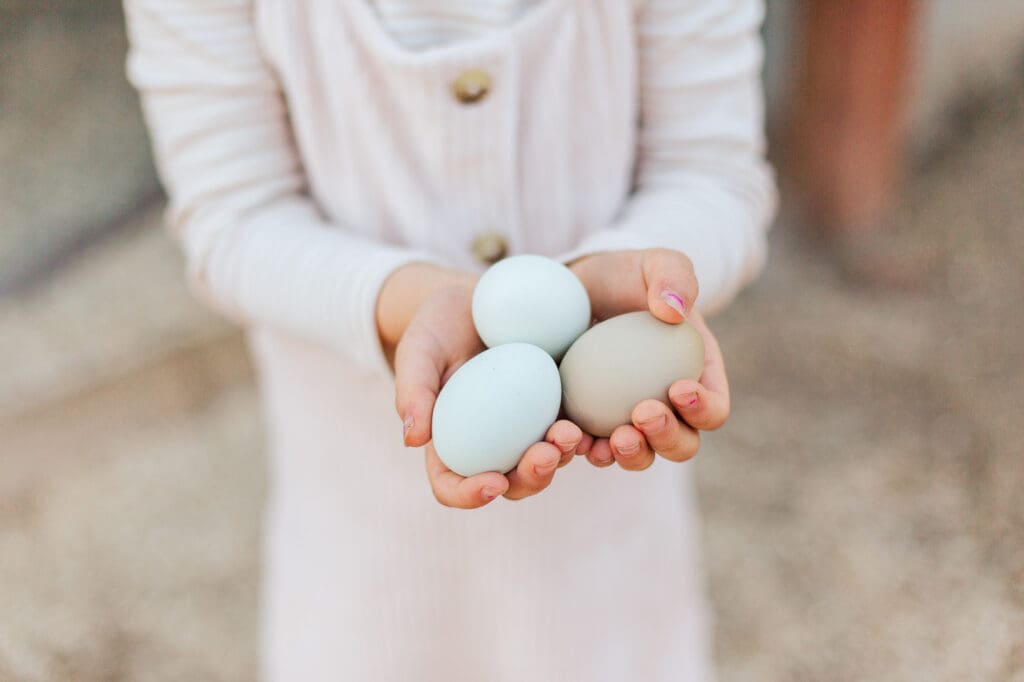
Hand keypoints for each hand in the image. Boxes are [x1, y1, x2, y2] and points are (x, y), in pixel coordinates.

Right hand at [381, 265, 589, 507]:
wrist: (476, 299)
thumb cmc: (438, 325)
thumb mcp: (419, 349)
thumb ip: (412, 390)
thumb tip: (412, 440)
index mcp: (448, 444)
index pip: (451, 485)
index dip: (469, 495)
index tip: (493, 483)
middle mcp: (488, 447)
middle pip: (510, 484)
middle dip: (530, 479)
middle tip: (545, 454)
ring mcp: (524, 430)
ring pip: (545, 462)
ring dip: (560, 457)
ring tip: (570, 432)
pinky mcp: (554, 408)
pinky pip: (569, 429)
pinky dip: (580, 432)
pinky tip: (588, 419)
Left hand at [568, 249, 730, 469]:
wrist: (577, 288)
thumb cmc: (626, 275)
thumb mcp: (655, 263)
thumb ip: (673, 276)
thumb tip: (674, 311)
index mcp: (696, 377)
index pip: (713, 409)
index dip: (703, 409)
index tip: (678, 388)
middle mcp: (667, 408)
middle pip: (681, 444)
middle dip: (667, 438)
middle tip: (642, 413)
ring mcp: (626, 420)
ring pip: (639, 455)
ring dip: (630, 453)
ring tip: (612, 438)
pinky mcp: (589, 422)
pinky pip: (592, 447)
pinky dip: (585, 448)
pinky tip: (574, 438)